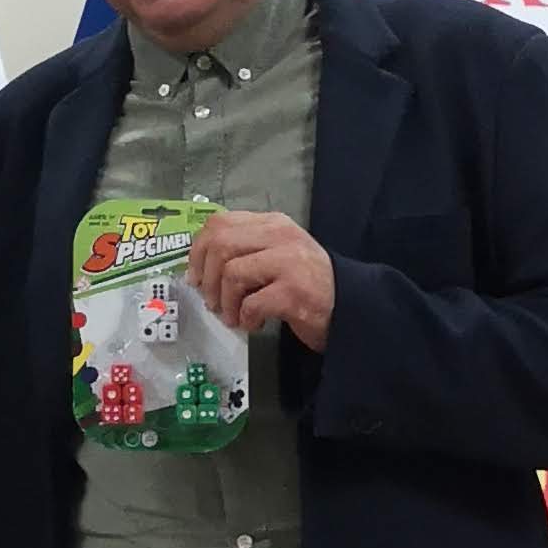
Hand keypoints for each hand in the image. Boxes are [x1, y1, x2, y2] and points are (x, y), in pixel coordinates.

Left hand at [190, 208, 336, 349]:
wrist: (352, 304)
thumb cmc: (309, 283)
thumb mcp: (279, 254)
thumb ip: (247, 250)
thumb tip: (201, 268)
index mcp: (272, 223)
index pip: (220, 223)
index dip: (198, 250)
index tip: (195, 276)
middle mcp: (280, 236)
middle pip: (221, 245)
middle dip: (207, 278)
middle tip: (211, 301)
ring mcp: (289, 262)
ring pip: (232, 274)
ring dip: (225, 303)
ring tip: (234, 317)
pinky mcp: (294, 292)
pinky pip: (251, 304)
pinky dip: (245, 319)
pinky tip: (254, 324)